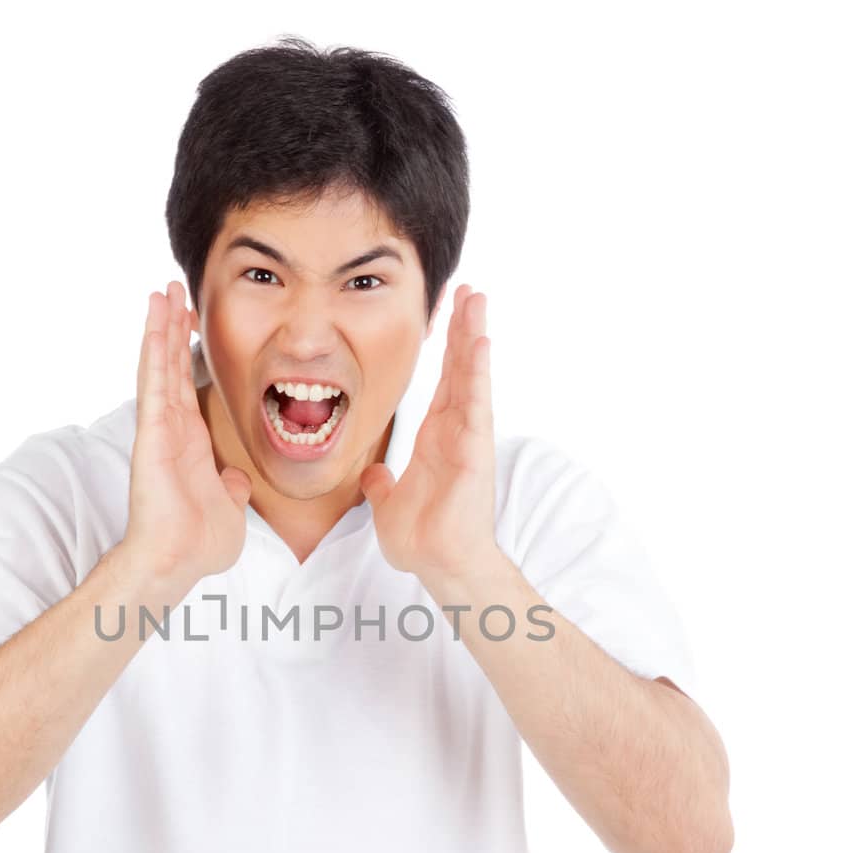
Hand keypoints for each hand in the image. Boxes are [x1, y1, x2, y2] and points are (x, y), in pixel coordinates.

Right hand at [121, 283, 252, 586]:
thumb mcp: (229, 510)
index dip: (188, 353)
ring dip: (160, 327)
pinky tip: (156, 320)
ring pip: (159, 365)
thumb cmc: (198, 544)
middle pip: (171, 366)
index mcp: (189, 442)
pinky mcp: (151, 431)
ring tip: (161, 290)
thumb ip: (231, 489)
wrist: (178, 561)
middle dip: (172, 327)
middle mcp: (171, 429)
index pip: (187, 385)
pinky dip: (155, 349)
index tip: (190, 321)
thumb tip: (236, 481)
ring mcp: (159, 428)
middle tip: (173, 289)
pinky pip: (155, 381)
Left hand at [360, 285, 495, 588]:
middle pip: (461, 367)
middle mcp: (455, 430)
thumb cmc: (422, 538)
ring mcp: (468, 437)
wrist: (438, 564)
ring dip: (474, 336)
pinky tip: (480, 342)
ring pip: (472, 376)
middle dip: (463, 327)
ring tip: (477, 299)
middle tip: (467, 289)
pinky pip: (476, 404)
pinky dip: (478, 373)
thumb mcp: (388, 503)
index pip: (442, 380)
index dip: (446, 346)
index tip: (448, 312)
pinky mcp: (474, 450)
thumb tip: (372, 475)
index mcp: (437, 436)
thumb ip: (381, 484)